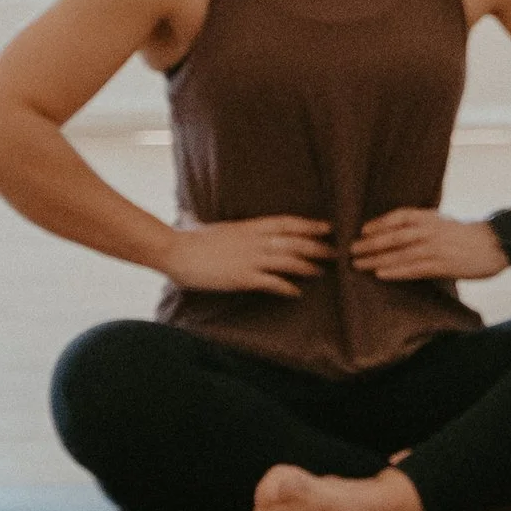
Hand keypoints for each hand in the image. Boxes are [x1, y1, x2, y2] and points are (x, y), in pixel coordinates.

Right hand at [165, 214, 330, 298]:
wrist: (174, 251)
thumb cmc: (191, 239)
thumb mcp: (216, 227)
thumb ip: (229, 227)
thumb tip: (217, 217)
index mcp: (249, 226)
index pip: (287, 223)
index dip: (309, 225)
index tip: (327, 227)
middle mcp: (254, 240)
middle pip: (294, 241)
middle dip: (318, 246)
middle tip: (336, 252)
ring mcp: (250, 259)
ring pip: (289, 260)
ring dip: (308, 266)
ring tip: (322, 272)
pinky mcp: (242, 277)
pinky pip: (272, 282)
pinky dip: (286, 287)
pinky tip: (296, 293)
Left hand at [351, 209, 510, 284]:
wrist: (496, 244)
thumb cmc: (468, 235)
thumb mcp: (443, 222)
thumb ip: (423, 225)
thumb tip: (398, 232)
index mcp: (430, 217)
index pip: (399, 216)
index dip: (379, 223)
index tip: (361, 230)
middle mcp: (430, 230)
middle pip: (393, 236)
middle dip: (369, 244)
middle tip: (349, 250)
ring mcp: (436, 248)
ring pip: (400, 253)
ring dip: (376, 259)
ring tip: (357, 265)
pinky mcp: (443, 265)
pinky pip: (414, 268)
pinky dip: (395, 271)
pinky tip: (381, 274)